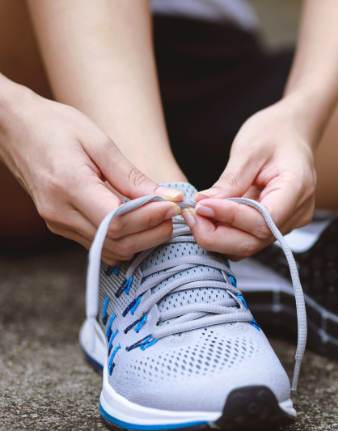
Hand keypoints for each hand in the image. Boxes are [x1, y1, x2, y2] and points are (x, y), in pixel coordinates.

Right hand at [0, 83, 182, 263]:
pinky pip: (99, 244)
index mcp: (69, 186)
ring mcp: (57, 222)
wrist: (14, 128)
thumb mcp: (99, 142)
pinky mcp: (60, 225)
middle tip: (173, 214)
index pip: (118, 221)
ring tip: (161, 217)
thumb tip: (168, 197)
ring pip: (109, 250)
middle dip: (152, 233)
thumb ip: (132, 176)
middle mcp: (60, 212)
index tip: (174, 205)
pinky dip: (125, 239)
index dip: (151, 218)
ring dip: (142, 240)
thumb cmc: (56, 126)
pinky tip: (141, 222)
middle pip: (116, 242)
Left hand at [187, 99, 316, 258]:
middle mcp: (297, 212)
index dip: (230, 218)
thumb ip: (230, 181)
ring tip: (196, 215)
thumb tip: (203, 205)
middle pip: (256, 241)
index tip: (200, 206)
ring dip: (218, 236)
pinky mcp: (276, 226)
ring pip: (250, 245)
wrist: (291, 132)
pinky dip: (225, 234)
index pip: (264, 219)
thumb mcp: (249, 149)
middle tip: (190, 215)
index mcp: (297, 188)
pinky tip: (209, 217)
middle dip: (217, 234)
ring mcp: (288, 222)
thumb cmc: (273, 133)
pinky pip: (249, 239)